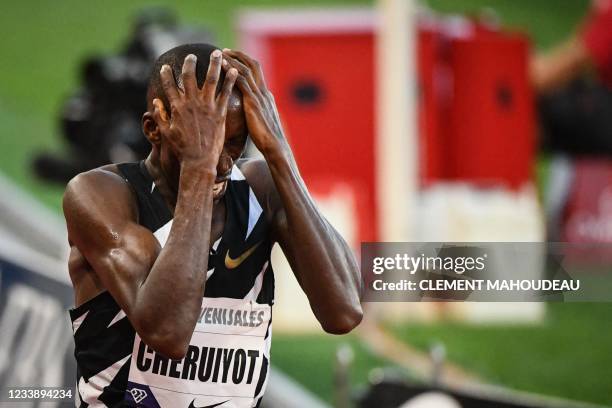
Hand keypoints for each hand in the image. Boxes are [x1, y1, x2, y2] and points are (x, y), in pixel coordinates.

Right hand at [153, 51, 237, 167]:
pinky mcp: (220, 112)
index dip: (167, 74)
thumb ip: (160, 115)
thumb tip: (156, 101)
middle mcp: (191, 103)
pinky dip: (230, 80)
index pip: (169, 85)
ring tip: (217, 53)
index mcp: (177, 107)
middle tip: (192, 56)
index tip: (166, 66)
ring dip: (214, 64)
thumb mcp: (166, 132)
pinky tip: (233, 70)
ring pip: (211, 79)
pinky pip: (226, 92)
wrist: (199, 160)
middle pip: (190, 76)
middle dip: (190, 63)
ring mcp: (207, 107)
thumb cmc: (181, 149)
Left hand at [221, 49, 285, 155]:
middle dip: (239, 55)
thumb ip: (254, 114)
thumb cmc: (267, 140)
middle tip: (225, 50)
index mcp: (266, 96)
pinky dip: (232, 71)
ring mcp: (259, 96)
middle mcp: (264, 92)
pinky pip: (242, 81)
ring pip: (246, 70)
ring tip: (220, 54)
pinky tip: (222, 66)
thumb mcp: (261, 122)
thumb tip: (247, 115)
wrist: (275, 147)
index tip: (233, 58)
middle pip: (253, 65)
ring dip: (233, 60)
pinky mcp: (254, 102)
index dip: (245, 63)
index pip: (257, 73)